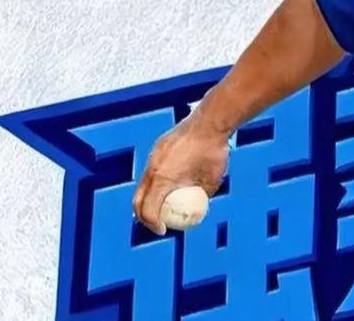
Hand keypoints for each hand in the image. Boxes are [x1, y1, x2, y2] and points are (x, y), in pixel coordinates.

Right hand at [131, 114, 229, 234]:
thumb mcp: (212, 182)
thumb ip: (202, 197)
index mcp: (163, 180)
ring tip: (162, 207)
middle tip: (156, 224)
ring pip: (143, 184)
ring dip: (148, 198)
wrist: (210, 122)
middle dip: (144, 215)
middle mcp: (153, 169)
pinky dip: (156, 182)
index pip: (149, 210)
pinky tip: (169, 185)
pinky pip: (152, 170)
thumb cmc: (214, 152)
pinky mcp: (157, 149)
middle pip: (138, 199)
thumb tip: (198, 209)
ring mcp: (153, 157)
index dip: (153, 224)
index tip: (163, 230)